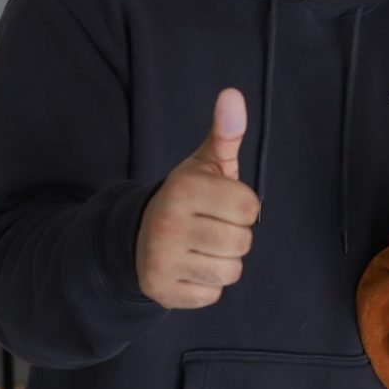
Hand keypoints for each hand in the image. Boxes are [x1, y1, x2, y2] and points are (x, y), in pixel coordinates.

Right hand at [136, 88, 260, 308]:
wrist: (139, 235)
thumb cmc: (188, 197)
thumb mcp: (206, 163)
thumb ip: (226, 131)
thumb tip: (233, 94)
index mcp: (184, 188)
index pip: (249, 207)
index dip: (243, 206)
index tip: (222, 203)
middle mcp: (168, 223)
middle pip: (242, 242)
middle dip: (234, 235)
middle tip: (211, 227)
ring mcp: (161, 259)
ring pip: (230, 271)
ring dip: (223, 261)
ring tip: (202, 247)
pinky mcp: (161, 291)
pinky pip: (213, 295)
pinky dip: (207, 285)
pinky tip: (190, 267)